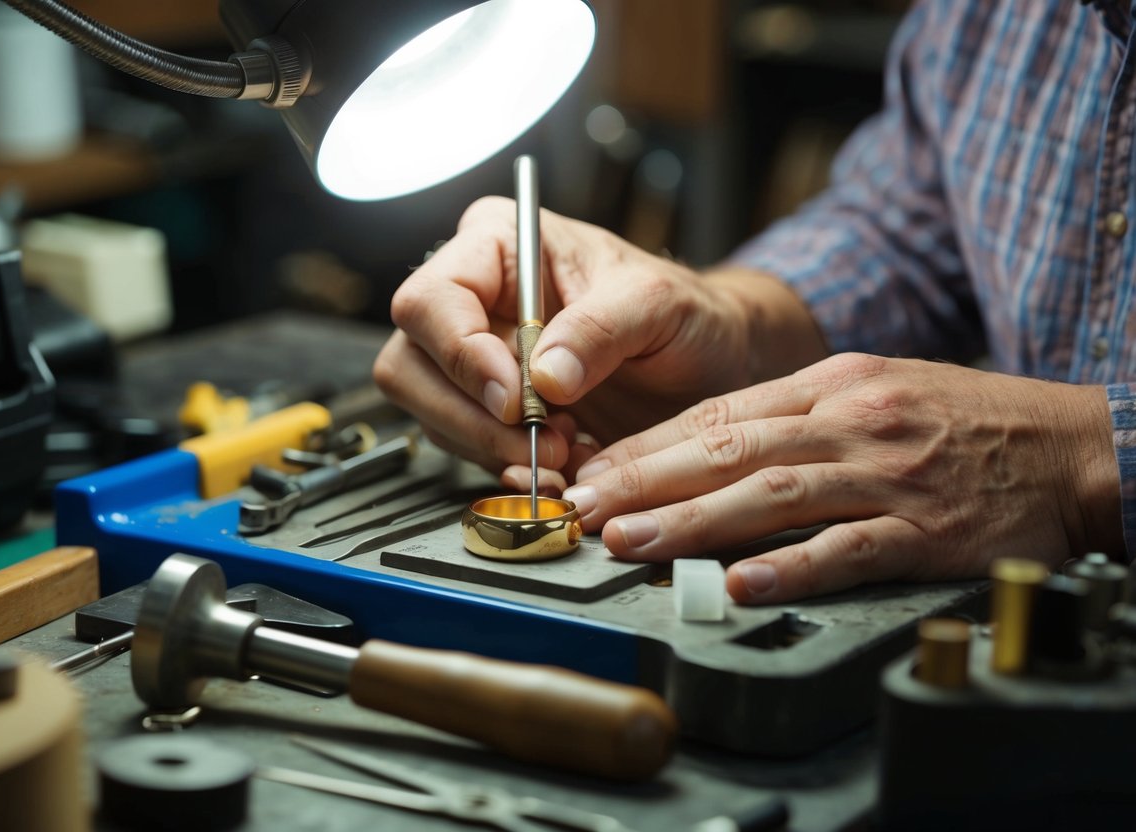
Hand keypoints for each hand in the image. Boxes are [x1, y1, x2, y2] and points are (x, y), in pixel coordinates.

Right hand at [374, 197, 823, 477]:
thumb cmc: (683, 312)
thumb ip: (602, 328)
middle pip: (410, 363)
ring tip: (566, 453)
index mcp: (495, 243)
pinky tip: (562, 463)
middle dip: (471, 418)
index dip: (462, 357)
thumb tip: (544, 377)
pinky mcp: (484, 406)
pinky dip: (507, 464)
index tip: (516, 402)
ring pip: (427, 411)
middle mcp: (469, 296)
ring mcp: (471, 354)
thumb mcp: (658, 304)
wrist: (707, 361)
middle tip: (542, 445)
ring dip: (491, 448)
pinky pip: (463, 445)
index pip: (431, 300)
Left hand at [561, 353, 1122, 603]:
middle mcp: (849, 422)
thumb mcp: (875, 390)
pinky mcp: (925, 529)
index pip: (718, 413)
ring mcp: (886, 476)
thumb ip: (796, 416)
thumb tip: (710, 446)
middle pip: (728, 449)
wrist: (1070, 445)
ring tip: (632, 544)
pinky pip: (849, 548)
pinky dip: (791, 566)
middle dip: (645, 480)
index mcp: (830, 385)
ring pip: (772, 494)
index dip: (648, 447)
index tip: (596, 473)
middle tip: (583, 509)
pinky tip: (742, 584)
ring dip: (693, 520)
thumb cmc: (965, 420)